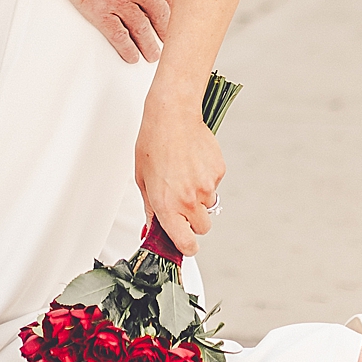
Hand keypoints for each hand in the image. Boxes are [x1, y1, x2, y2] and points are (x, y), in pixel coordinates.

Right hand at [48, 0, 175, 63]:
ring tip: (154, 55)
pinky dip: (126, 49)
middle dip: (167, 30)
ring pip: (142, 30)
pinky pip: (118, 36)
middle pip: (161, 15)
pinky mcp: (100, 11)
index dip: (176, 4)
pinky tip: (131, 57)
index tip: (178, 13)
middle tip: (170, 40)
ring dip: (150, 45)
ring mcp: (120, 1)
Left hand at [135, 90, 225, 257]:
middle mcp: (190, 199)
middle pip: (202, 228)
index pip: (186, 244)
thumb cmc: (153, 143)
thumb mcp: (143, 180)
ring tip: (184, 173)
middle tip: (181, 202)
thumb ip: (151, 210)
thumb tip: (151, 230)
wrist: (172, 115)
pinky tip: (192, 162)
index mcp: (168, 205)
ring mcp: (207, 186)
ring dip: (199, 196)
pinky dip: (205, 178)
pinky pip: (214, 184)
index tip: (184, 242)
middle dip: (193, 221)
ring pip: (209, 204)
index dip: (186, 246)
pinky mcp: (218, 171)